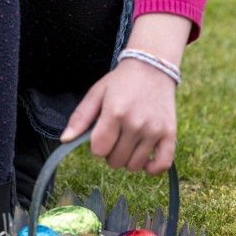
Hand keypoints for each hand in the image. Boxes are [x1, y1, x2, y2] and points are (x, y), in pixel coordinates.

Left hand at [60, 57, 177, 174]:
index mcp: (115, 113)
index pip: (98, 151)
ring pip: (134, 166)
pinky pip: (162, 164)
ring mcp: (154, 130)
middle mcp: (136, 124)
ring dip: (128, 159)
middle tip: (115, 136)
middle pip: (115, 161)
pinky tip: (145, 160)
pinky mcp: (170, 133)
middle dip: (111, 152)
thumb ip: (80, 118)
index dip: (96, 146)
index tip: (101, 134)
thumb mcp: (95, 94)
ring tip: (128, 141)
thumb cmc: (120, 83)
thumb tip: (65, 140)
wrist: (153, 67)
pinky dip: (152, 168)